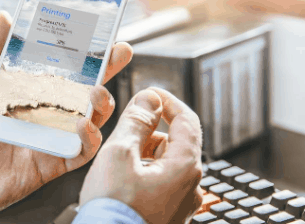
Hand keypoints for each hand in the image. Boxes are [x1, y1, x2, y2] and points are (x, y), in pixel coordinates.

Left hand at [0, 12, 133, 216]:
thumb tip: (4, 16)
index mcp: (28, 88)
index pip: (62, 64)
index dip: (83, 48)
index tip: (98, 30)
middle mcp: (45, 110)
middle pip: (85, 85)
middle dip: (107, 68)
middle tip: (120, 51)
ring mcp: (52, 136)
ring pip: (92, 117)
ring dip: (101, 103)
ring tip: (95, 93)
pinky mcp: (54, 162)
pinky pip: (83, 151)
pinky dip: (89, 138)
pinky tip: (82, 126)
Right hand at [79, 88, 203, 223]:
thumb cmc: (113, 210)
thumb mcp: (120, 154)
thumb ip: (136, 121)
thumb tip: (150, 100)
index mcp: (185, 166)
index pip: (186, 119)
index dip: (166, 101)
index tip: (149, 94)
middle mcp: (190, 186)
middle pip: (174, 143)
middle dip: (148, 132)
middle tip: (121, 132)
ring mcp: (180, 205)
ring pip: (164, 165)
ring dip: (143, 156)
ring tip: (116, 164)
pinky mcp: (167, 217)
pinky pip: (159, 185)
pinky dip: (142, 176)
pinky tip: (120, 184)